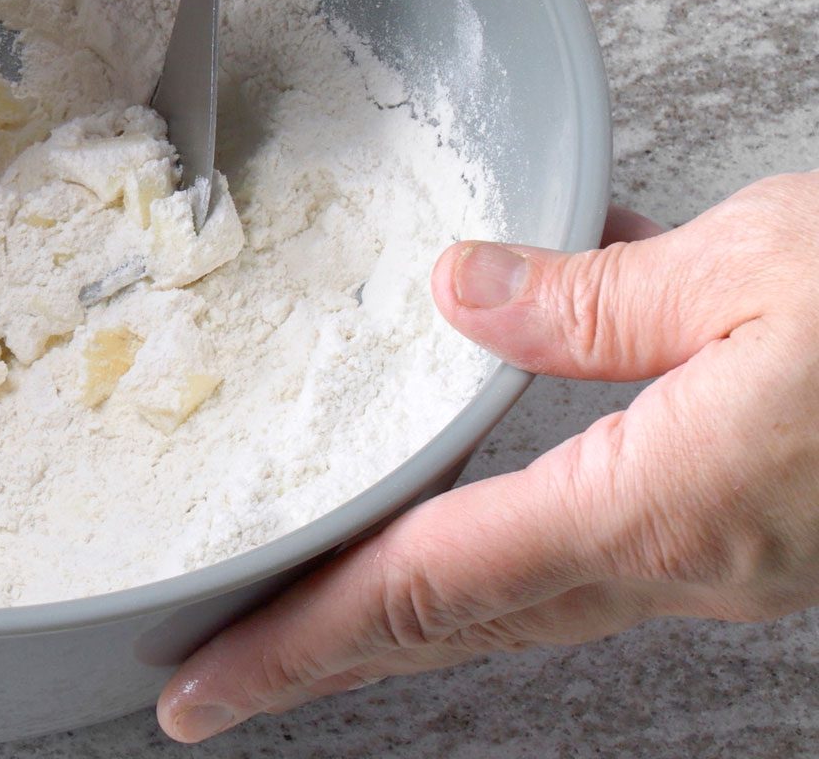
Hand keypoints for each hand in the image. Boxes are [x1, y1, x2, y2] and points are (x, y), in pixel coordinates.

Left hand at [158, 173, 818, 742]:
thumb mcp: (764, 266)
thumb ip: (592, 298)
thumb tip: (461, 293)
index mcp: (659, 513)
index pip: (422, 595)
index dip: (294, 645)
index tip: (197, 693)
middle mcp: (683, 562)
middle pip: (451, 620)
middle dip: (320, 651)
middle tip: (215, 672)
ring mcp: (726, 557)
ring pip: (519, 586)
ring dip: (406, 591)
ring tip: (311, 582)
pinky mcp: (762, 524)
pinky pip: (600, 530)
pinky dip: (517, 512)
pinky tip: (487, 436)